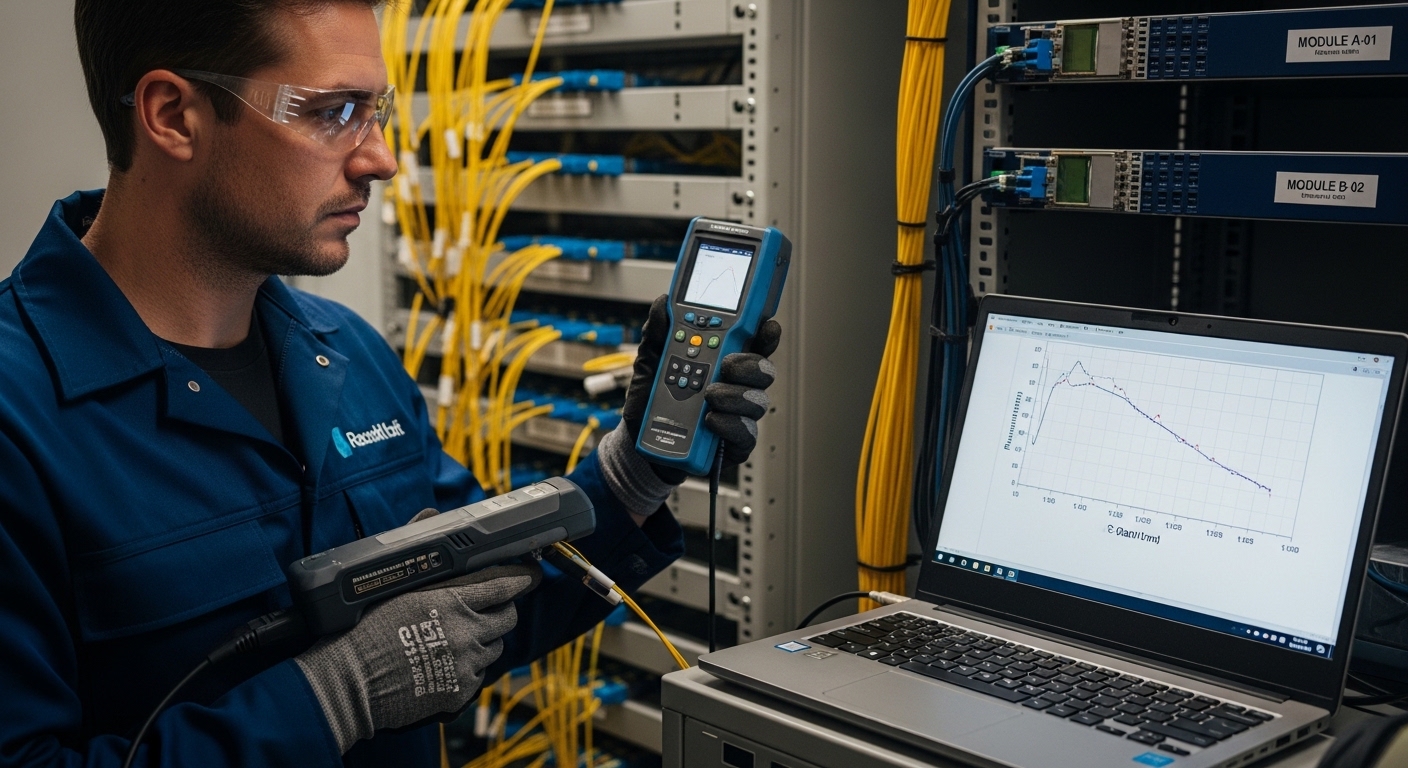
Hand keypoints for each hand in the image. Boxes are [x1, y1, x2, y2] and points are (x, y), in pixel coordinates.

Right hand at [295, 563, 541, 752]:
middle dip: (501, 611)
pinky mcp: (459, 691)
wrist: (348, 682)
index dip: (521, 579)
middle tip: (486, 610)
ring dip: (484, 641)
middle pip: (507, 618)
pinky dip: (470, 668)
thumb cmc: (364, 631)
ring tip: (458, 639)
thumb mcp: (391, 584)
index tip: (531, 575)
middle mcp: (466, 632)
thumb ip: (418, 549)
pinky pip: (479, 675)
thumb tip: (430, 514)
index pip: (502, 586)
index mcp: (451, 601)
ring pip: (495, 648)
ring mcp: (466, 664)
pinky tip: (447, 664)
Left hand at [621, 295, 781, 478]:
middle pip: (763, 370)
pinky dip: (729, 424)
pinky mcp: (735, 443)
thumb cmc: (650, 404)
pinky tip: (711, 420)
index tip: (766, 325)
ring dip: (735, 395)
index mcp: (722, 361)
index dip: (765, 333)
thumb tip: (662, 305)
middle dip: (750, 364)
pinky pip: (746, 433)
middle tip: (727, 364)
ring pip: (757, 400)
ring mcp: (738, 415)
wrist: (640, 444)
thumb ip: (657, 335)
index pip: (752, 343)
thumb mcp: (648, 364)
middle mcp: (735, 386)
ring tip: (709, 395)